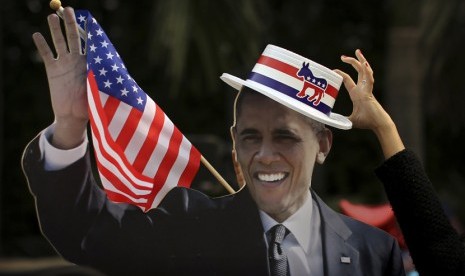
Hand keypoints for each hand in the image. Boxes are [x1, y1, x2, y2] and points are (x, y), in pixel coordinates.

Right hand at [32, 7, 87, 147]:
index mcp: (91, 63)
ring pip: (59, 42)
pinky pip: (47, 55)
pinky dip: (42, 45)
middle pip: (74, 37)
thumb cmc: (91, 105)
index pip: (90, 43)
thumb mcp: (99, 91)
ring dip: (56, 30)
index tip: (89, 18)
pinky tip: (37, 35)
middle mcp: (77, 60)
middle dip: (72, 24)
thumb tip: (111, 73)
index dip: (89, 31)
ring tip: (52, 16)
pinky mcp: (52, 70)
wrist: (75, 116)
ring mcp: (64, 64)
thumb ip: (101, 80)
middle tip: (69, 10)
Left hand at [334, 49, 404, 158]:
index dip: (342, 74)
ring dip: (361, 61)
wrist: (377, 124)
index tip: (334, 69)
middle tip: (343, 56)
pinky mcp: (370, 92)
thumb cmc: (367, 122)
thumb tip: (332, 121)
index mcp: (357, 93)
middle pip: (359, 71)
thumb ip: (342, 119)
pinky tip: (364, 64)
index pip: (348, 80)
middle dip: (353, 62)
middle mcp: (362, 89)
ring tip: (357, 52)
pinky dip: (367, 71)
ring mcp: (367, 89)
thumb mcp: (350, 120)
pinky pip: (369, 79)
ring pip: (365, 71)